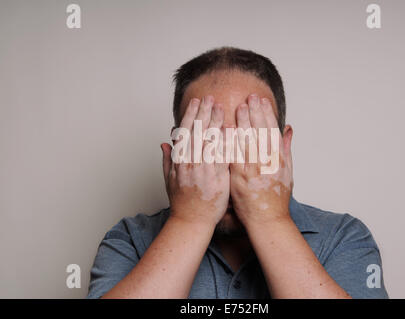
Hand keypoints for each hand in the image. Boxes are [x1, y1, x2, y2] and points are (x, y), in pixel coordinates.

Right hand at [161, 96, 229, 226]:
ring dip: (214, 122)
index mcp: (180, 161)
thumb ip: (168, 159)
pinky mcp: (217, 178)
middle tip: (210, 97)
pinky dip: (225, 142)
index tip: (197, 102)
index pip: (185, 132)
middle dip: (204, 113)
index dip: (191, 115)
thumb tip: (164, 142)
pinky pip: (222, 157)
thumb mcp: (169, 179)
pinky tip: (230, 129)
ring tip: (220, 107)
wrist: (192, 221)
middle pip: (197, 133)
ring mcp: (204, 170)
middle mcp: (190, 163)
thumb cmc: (182, 201)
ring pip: (209, 141)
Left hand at [230, 94, 293, 228]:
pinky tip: (227, 129)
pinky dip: (231, 141)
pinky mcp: (239, 176)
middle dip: (255, 112)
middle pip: (261, 132)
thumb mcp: (287, 171)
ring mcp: (253, 168)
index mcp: (279, 158)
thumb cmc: (277, 196)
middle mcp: (267, 161)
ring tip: (240, 106)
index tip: (262, 100)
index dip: (267, 114)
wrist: (267, 218)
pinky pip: (234, 155)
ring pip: (248, 141)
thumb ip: (286, 147)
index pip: (272, 131)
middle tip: (250, 96)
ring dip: (244, 122)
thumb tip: (288, 128)